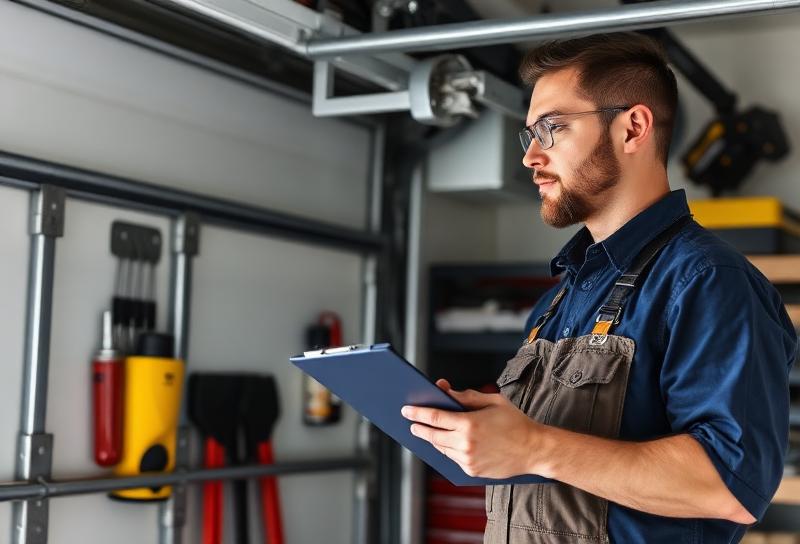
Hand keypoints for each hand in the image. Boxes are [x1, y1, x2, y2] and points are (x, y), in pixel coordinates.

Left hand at [400, 379, 544, 478]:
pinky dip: (447, 450)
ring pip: (441, 448)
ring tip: (426, 431)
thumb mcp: (491, 401)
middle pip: (432, 436)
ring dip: (432, 440)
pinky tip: (443, 443)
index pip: (434, 417)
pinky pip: (452, 459)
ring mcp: (468, 460)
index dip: (418, 413)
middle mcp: (465, 444)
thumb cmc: (515, 422)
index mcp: (469, 424)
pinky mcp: (472, 471)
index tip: (406, 410)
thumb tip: (444, 390)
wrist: (534, 450)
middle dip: (419, 428)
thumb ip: (465, 397)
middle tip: (411, 424)